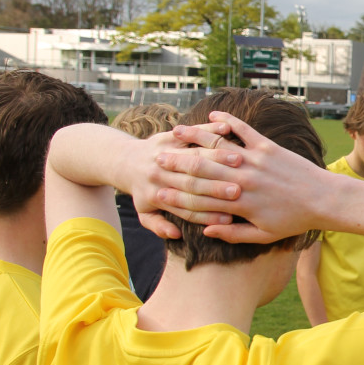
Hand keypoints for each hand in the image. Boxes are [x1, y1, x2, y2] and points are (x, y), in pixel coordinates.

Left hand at [126, 124, 238, 238]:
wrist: (125, 161)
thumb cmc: (142, 191)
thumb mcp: (145, 213)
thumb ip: (159, 226)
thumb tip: (175, 234)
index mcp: (156, 196)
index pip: (187, 208)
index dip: (208, 213)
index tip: (230, 217)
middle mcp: (159, 175)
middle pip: (192, 183)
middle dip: (215, 187)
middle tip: (238, 190)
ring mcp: (163, 155)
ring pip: (194, 156)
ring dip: (217, 157)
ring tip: (239, 160)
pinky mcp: (166, 138)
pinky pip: (189, 134)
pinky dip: (207, 130)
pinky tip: (226, 129)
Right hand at [155, 111, 323, 243]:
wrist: (324, 200)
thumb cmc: (294, 220)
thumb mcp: (263, 235)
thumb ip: (232, 233)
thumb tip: (205, 228)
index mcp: (240, 202)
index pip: (201, 195)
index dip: (177, 191)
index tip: (159, 187)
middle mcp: (244, 179)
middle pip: (204, 167)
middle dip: (178, 161)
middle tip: (157, 157)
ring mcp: (256, 160)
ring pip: (220, 145)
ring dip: (196, 137)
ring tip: (177, 132)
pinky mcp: (269, 147)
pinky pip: (244, 130)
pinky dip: (228, 122)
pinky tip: (213, 115)